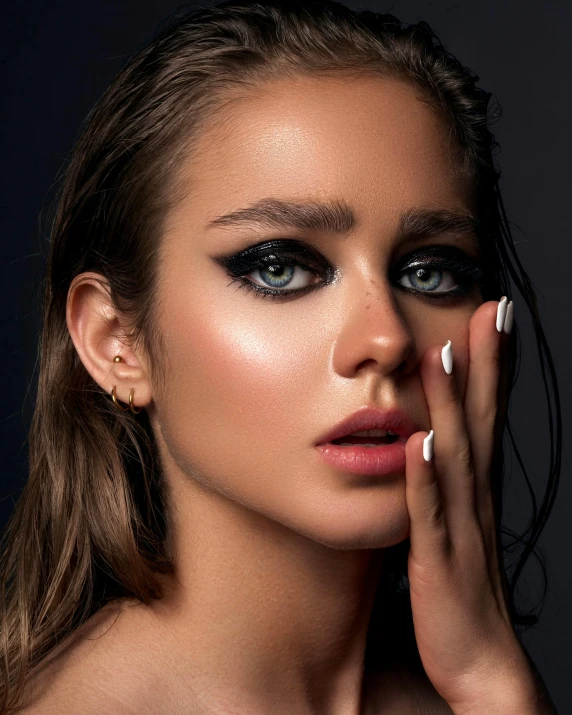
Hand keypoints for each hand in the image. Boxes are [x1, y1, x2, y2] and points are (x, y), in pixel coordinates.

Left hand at [403, 298, 552, 712]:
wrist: (480, 665)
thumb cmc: (460, 594)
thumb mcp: (453, 528)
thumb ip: (442, 486)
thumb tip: (425, 441)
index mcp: (475, 491)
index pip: (485, 416)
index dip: (490, 367)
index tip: (489, 317)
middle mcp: (474, 500)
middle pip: (480, 422)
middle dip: (484, 366)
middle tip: (486, 311)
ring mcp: (459, 528)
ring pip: (456, 457)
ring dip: (449, 406)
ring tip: (443, 355)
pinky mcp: (438, 562)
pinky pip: (430, 516)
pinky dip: (427, 479)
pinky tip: (419, 445)